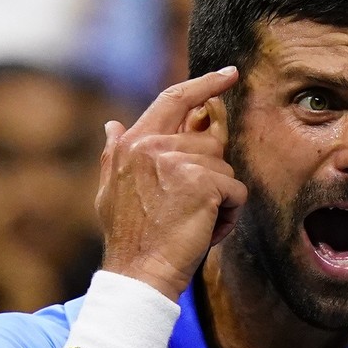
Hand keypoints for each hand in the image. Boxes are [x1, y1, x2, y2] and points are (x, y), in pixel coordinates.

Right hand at [96, 68, 248, 299]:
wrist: (138, 273)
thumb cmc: (130, 236)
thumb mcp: (111, 190)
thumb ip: (115, 153)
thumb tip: (113, 123)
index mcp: (133, 143)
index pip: (174, 98)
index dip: (205, 84)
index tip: (229, 74)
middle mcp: (153, 145)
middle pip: (209, 140)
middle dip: (212, 172)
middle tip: (194, 205)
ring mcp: (178, 161)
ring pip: (225, 168)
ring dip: (220, 198)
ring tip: (194, 222)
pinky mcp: (203, 182)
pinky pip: (237, 191)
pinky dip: (230, 215)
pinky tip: (206, 230)